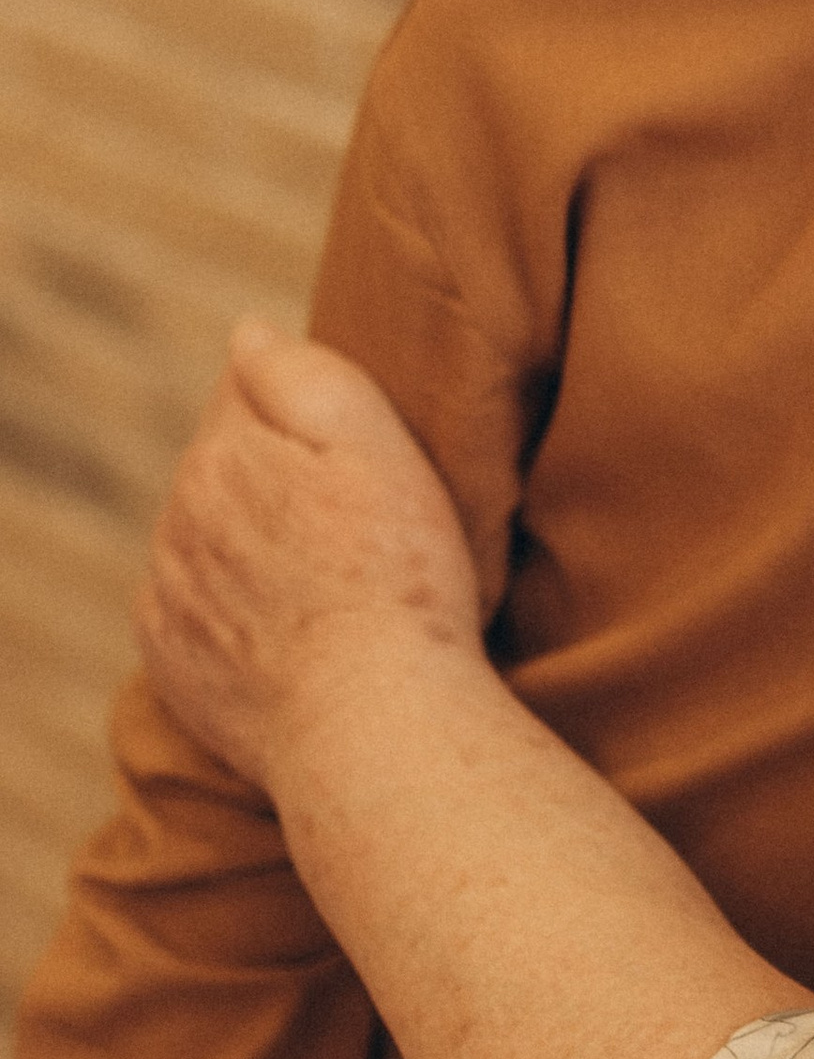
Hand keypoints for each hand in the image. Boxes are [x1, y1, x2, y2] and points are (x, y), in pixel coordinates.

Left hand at [137, 322, 486, 792]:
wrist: (373, 726)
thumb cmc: (399, 581)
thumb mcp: (376, 446)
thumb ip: (304, 375)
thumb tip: (247, 331)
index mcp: (222, 454)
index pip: (247, 391)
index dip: (308, 413)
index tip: (358, 453)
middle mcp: (177, 519)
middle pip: (224, 466)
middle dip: (277, 479)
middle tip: (359, 523)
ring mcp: (169, 596)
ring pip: (207, 539)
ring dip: (253, 545)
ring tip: (332, 583)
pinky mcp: (173, 664)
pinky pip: (196, 613)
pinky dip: (235, 613)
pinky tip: (295, 631)